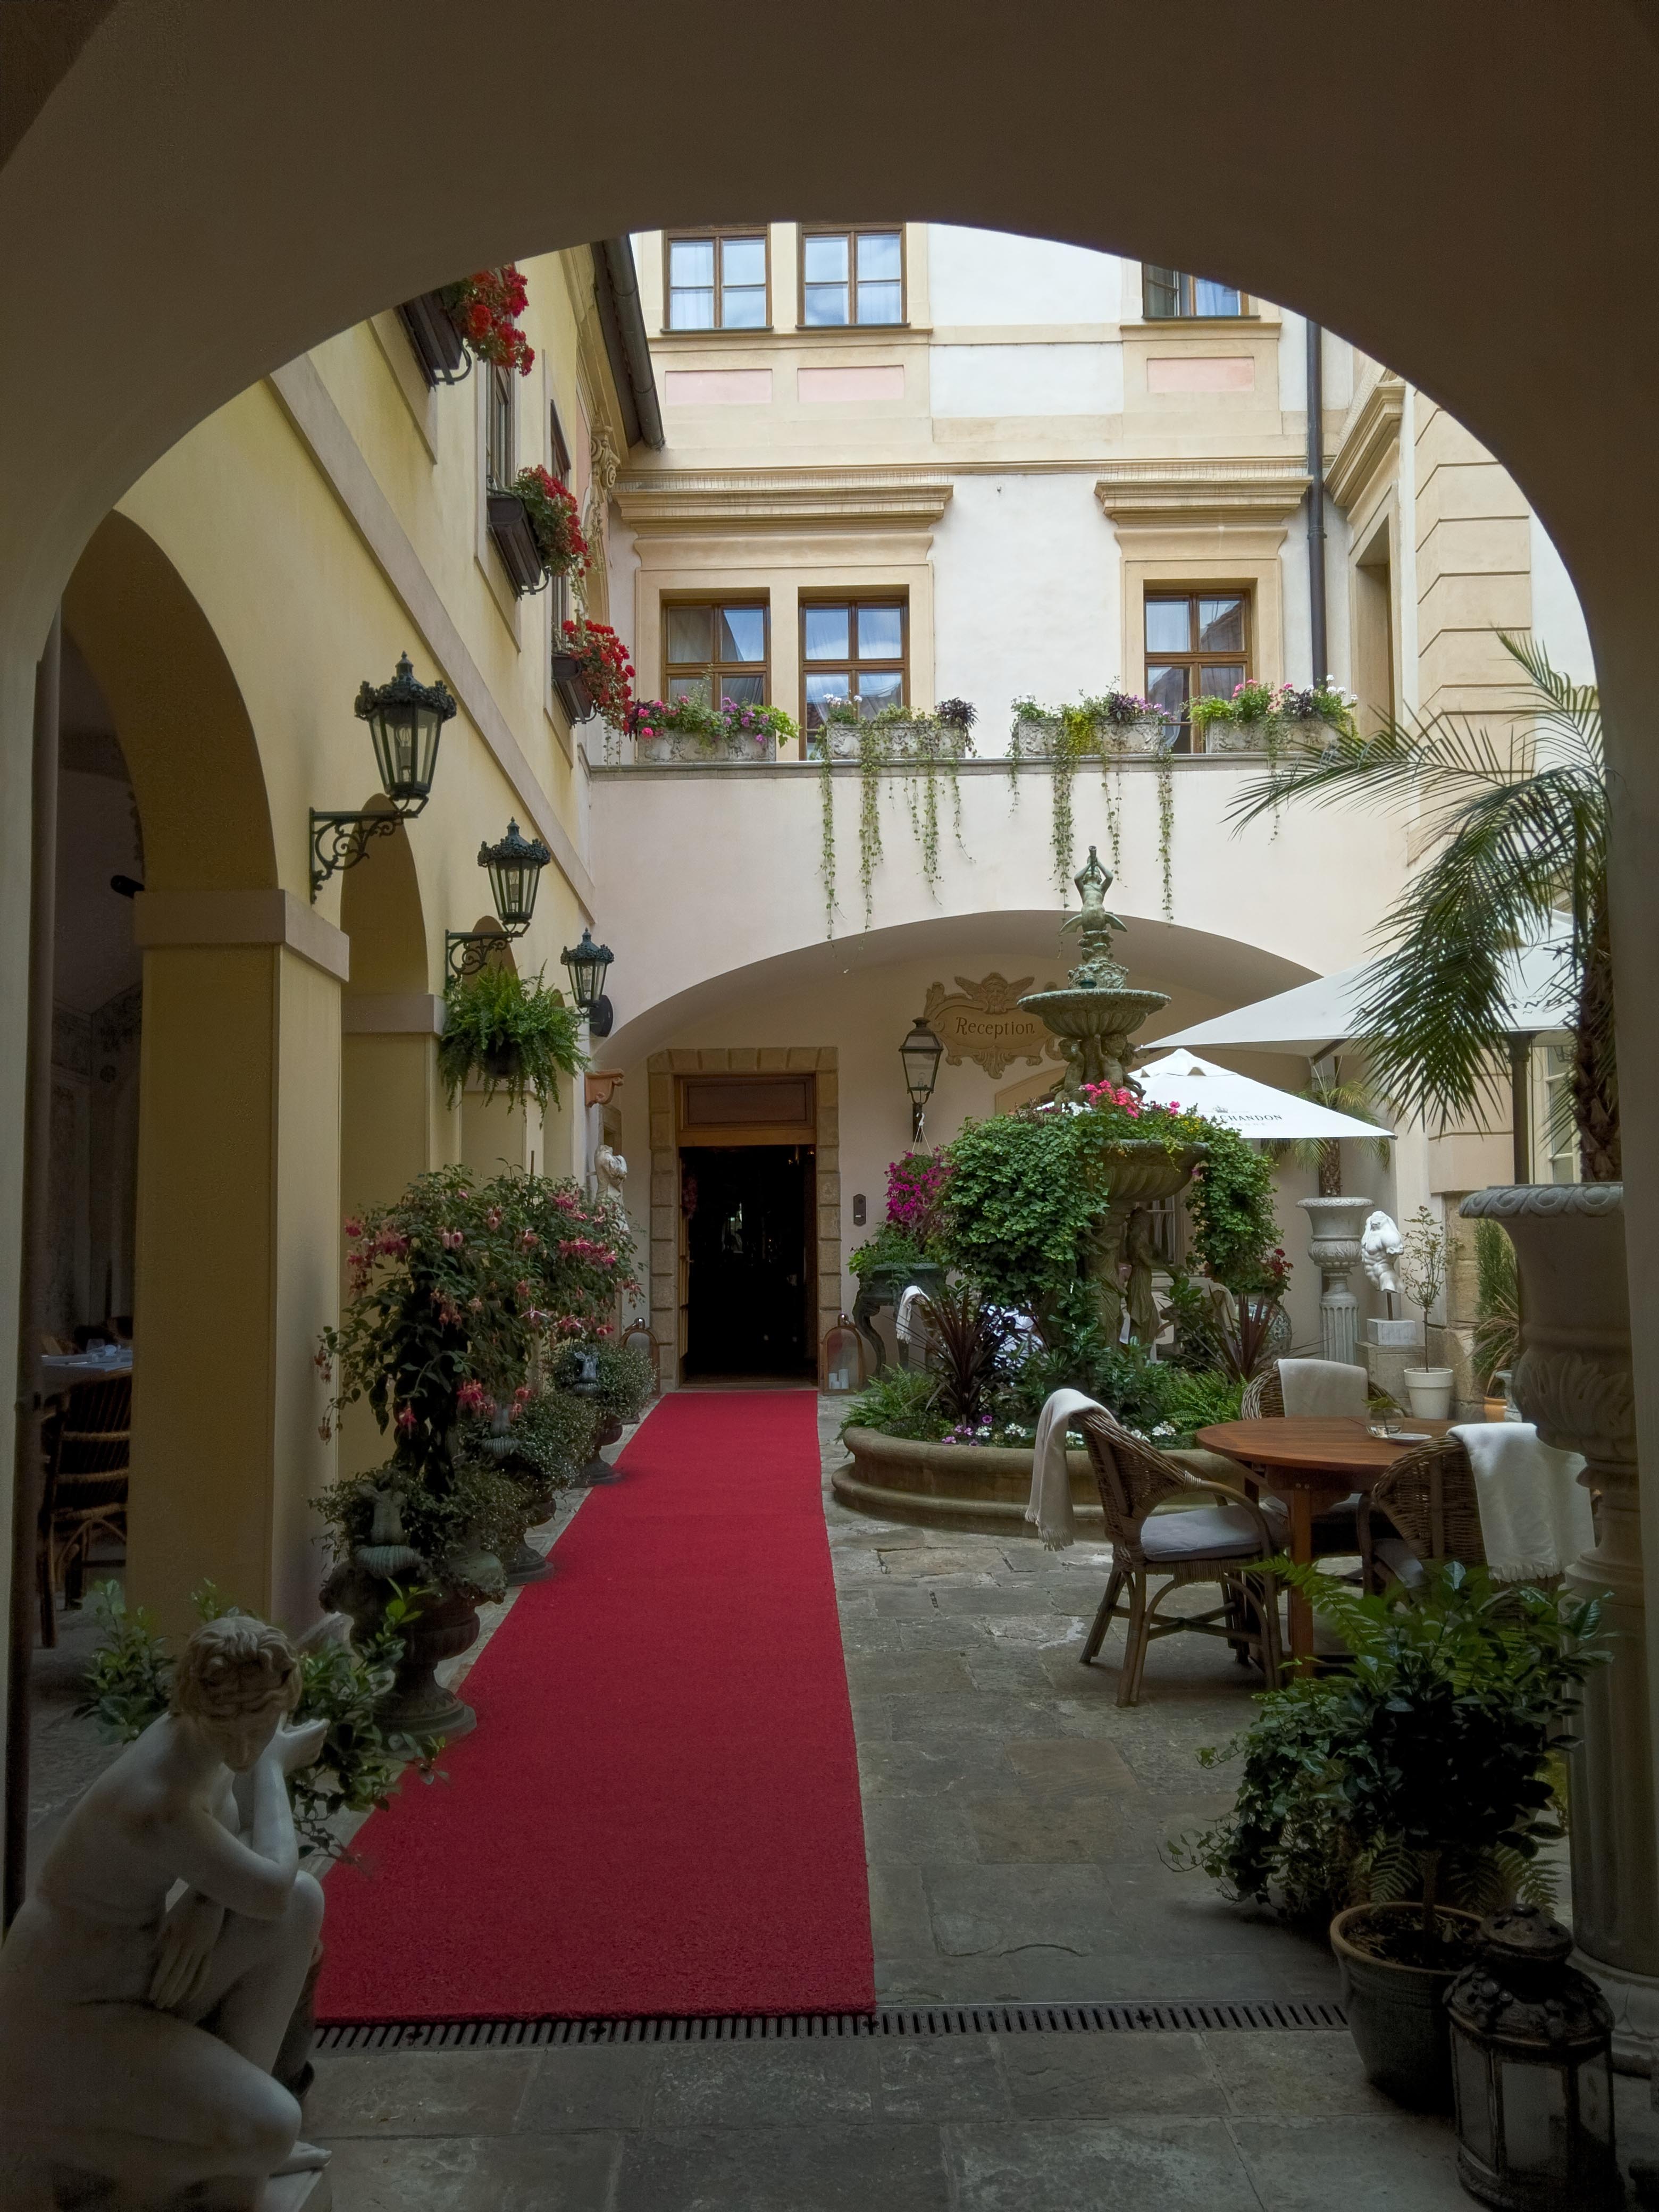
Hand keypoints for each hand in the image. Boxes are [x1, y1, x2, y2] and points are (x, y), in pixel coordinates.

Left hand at [148, 1891, 224, 2010]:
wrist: (210, 1894)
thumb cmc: (186, 1903)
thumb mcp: (169, 1917)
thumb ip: (161, 1936)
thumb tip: (151, 1955)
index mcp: (177, 1939)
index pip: (166, 1967)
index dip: (158, 1983)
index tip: (152, 1996)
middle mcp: (190, 1947)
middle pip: (177, 1975)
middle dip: (167, 1991)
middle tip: (159, 2005)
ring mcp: (202, 1949)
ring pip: (190, 1975)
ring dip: (180, 1991)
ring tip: (171, 2003)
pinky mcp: (210, 1948)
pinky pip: (205, 1970)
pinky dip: (198, 1985)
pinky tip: (191, 1996)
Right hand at [268, 1717, 328, 1774]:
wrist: (267, 1773)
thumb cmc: (270, 1750)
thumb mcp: (274, 1733)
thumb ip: (281, 1721)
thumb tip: (284, 1710)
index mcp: (303, 1737)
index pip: (320, 1728)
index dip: (324, 1723)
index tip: (324, 1720)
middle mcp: (307, 1747)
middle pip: (321, 1737)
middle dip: (321, 1730)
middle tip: (316, 1725)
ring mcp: (304, 1757)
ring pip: (319, 1747)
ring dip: (319, 1740)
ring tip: (315, 1736)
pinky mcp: (300, 1765)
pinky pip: (314, 1757)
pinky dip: (316, 1751)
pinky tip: (313, 1750)